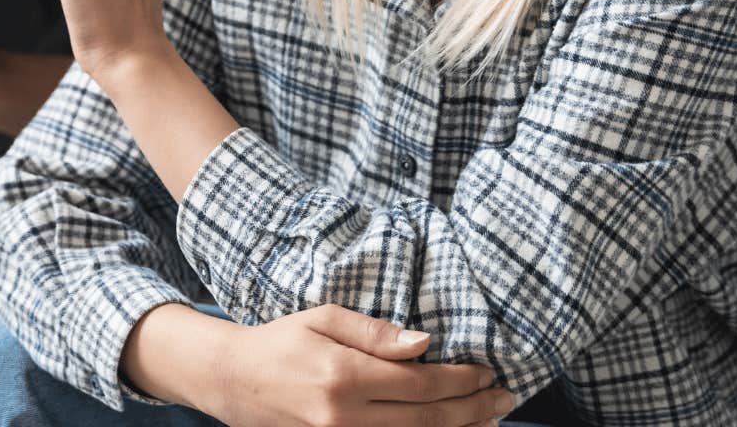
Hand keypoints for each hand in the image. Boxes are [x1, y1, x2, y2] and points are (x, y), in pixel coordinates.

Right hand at [205, 304, 513, 426]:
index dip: (461, 380)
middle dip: (472, 408)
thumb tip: (424, 343)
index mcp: (343, 377)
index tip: (487, 371)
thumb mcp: (323, 319)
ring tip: (489, 419)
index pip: (421, 382)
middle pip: (427, 419)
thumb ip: (375, 333)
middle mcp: (345, 416)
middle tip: (504, 396)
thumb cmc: (279, 341)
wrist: (233, 380)